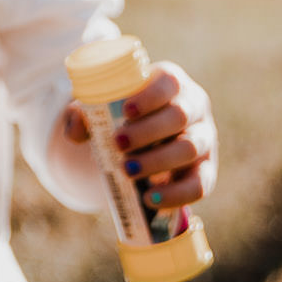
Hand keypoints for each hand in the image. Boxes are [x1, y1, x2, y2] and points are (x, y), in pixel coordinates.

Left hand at [59, 60, 217, 210]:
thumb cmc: (123, 116)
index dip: (150, 96)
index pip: (169, 82)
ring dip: (157, 161)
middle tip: (118, 143)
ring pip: (190, 148)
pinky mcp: (206, 170)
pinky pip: (200, 184)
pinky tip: (149, 198)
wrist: (143, 141)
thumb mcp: (102, 108)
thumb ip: (83, 115)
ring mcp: (204, 139)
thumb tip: (75, 131)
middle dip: (148, 131)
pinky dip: (175, 194)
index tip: (126, 111)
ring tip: (126, 170)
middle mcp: (194, 107)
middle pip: (180, 116)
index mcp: (171, 83)